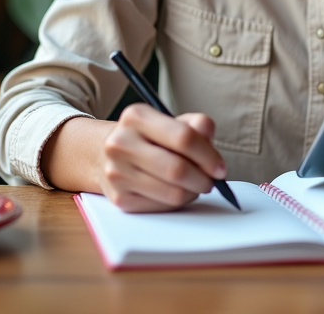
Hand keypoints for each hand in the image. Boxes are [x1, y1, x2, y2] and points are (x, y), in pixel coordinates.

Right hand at [99, 104, 227, 212]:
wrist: (103, 152)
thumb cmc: (147, 137)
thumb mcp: (169, 120)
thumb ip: (195, 124)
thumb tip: (208, 135)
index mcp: (136, 117)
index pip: (183, 137)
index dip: (208, 156)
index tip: (220, 168)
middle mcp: (121, 143)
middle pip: (177, 169)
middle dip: (203, 179)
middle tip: (211, 180)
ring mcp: (116, 172)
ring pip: (172, 193)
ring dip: (192, 192)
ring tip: (195, 185)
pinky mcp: (119, 198)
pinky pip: (162, 207)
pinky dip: (177, 202)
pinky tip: (176, 191)